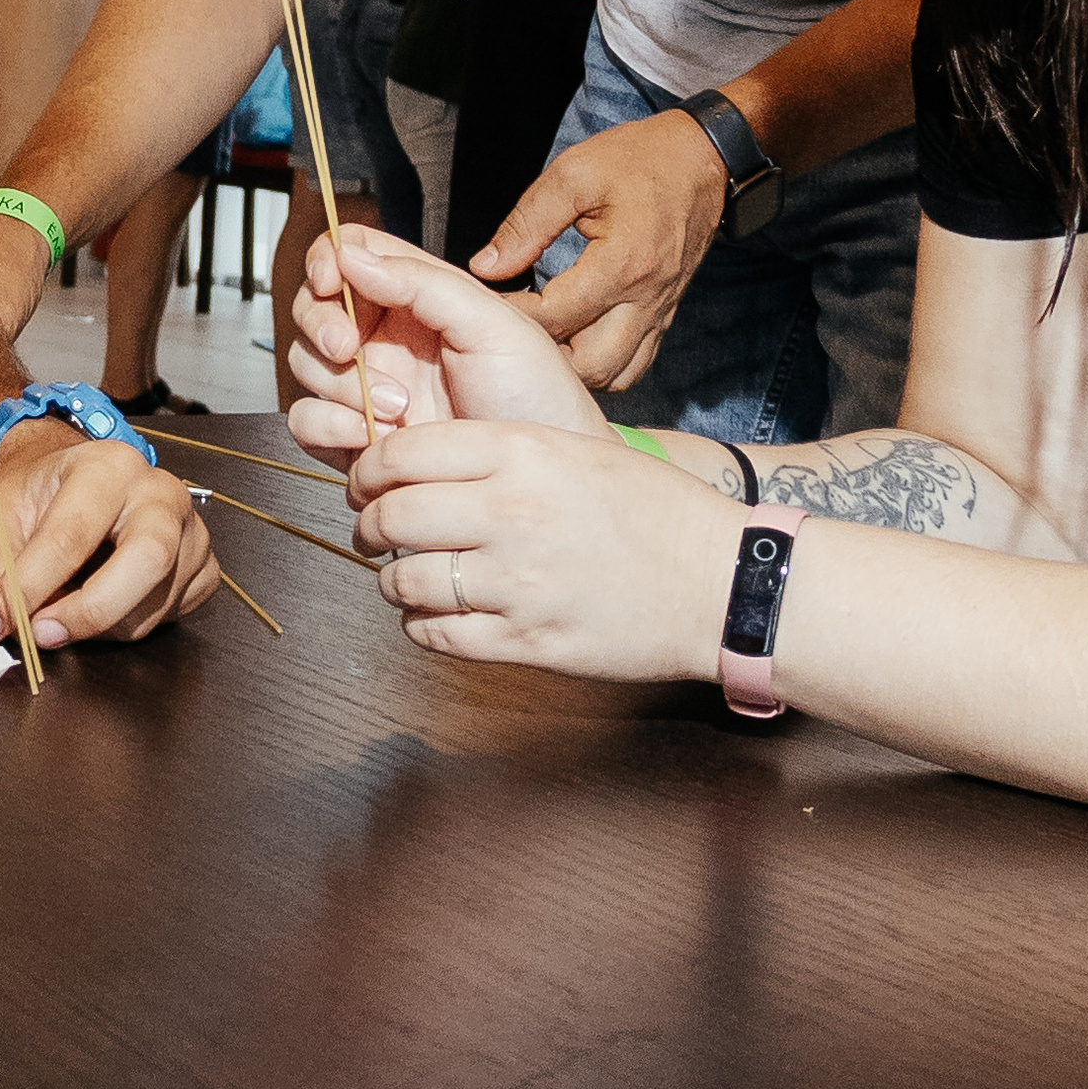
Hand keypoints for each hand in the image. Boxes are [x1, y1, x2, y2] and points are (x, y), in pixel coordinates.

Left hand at [0, 424, 218, 652]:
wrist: (68, 483)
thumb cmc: (34, 497)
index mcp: (106, 465)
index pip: (72, 535)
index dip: (32, 587)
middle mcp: (159, 491)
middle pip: (148, 559)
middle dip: (91, 611)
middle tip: (42, 635)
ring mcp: (191, 530)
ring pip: (156, 602)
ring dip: (100, 628)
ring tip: (61, 612)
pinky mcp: (203, 566)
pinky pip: (172, 615)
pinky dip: (130, 626)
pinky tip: (102, 603)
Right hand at [287, 222, 597, 465]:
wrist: (535, 481)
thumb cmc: (535, 397)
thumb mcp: (492, 325)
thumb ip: (423, 282)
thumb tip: (353, 256)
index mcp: (415, 296)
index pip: (349, 254)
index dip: (327, 259)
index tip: (331, 279)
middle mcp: (385, 337)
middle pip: (313, 306)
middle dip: (321, 323)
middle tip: (347, 346)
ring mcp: (366, 387)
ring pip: (306, 363)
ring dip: (339, 383)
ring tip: (398, 406)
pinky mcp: (354, 437)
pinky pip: (307, 420)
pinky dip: (329, 425)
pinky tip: (374, 437)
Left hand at [346, 406, 735, 681]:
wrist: (720, 581)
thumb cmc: (652, 509)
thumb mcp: (571, 448)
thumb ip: (494, 448)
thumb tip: (417, 459)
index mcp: (520, 451)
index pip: (400, 452)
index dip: (368, 469)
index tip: (367, 480)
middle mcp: (510, 512)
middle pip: (391, 516)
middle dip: (368, 523)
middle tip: (373, 528)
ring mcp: (517, 582)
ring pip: (404, 580)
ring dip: (393, 579)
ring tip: (408, 574)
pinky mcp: (528, 641)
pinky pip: (437, 636)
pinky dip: (421, 625)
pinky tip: (436, 614)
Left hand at [461, 108, 728, 389]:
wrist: (703, 159)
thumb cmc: (639, 159)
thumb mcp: (573, 175)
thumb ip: (526, 224)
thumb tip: (486, 267)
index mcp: (622, 264)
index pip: (555, 317)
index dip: (512, 314)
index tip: (486, 300)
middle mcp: (646, 299)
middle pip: (590, 365)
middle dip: (544, 356)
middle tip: (513, 328)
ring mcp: (660, 311)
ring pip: (615, 375)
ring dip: (573, 368)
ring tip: (542, 339)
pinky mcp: (664, 312)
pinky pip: (635, 362)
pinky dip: (602, 364)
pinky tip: (574, 340)